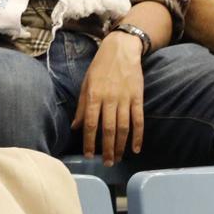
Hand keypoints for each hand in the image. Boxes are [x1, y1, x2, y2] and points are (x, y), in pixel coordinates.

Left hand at [75, 29, 144, 165]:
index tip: (89, 155)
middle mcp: (109, 99)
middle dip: (107, 149)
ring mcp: (125, 99)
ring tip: (118, 158)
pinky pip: (138, 120)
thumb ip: (82, 107)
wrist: (121, 49)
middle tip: (107, 164)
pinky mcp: (138, 97)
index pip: (91, 124)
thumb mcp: (86, 83)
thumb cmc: (100, 67)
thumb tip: (75, 127)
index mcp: (94, 96)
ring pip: (123, 127)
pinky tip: (136, 148)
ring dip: (121, 146)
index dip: (90, 141)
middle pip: (108, 129)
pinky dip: (138, 136)